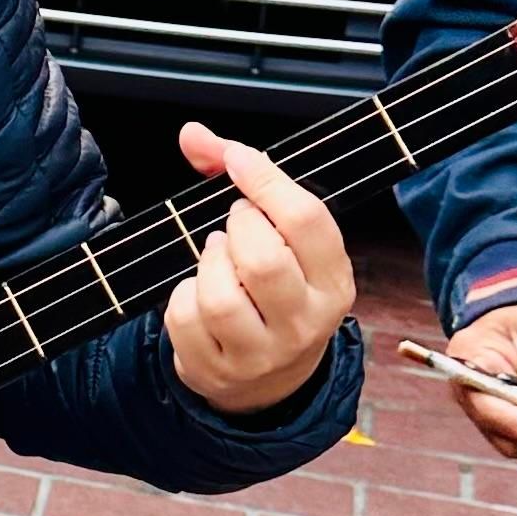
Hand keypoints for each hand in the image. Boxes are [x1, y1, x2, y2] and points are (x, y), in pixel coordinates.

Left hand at [161, 123, 355, 418]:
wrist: (271, 379)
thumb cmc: (276, 290)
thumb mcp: (284, 240)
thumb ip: (244, 179)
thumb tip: (193, 136)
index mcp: (333, 282)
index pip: (305, 219)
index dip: (265, 179)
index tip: (238, 160)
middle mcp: (304, 322)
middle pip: (263, 259)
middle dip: (237, 227)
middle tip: (236, 225)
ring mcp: (261, 353)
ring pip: (220, 296)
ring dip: (209, 263)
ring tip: (219, 258)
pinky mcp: (217, 370)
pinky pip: (184, 317)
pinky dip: (182, 294)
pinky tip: (200, 293)